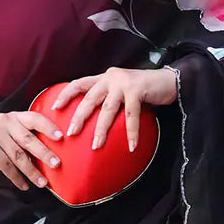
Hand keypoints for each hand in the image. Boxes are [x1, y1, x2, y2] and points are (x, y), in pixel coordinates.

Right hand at [0, 110, 62, 190]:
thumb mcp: (9, 134)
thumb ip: (26, 137)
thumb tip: (52, 154)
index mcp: (14, 117)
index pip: (35, 118)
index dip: (48, 126)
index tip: (61, 137)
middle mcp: (5, 122)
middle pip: (28, 139)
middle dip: (44, 153)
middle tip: (57, 164)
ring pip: (18, 156)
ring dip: (32, 171)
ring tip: (42, 183)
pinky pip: (6, 166)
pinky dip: (17, 178)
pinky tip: (24, 186)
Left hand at [52, 66, 176, 151]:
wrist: (169, 80)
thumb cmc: (144, 90)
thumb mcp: (121, 91)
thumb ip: (108, 99)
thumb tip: (94, 120)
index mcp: (104, 78)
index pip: (80, 83)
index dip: (66, 94)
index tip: (54, 108)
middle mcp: (111, 77)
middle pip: (90, 98)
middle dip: (79, 117)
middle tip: (70, 133)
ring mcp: (124, 83)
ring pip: (107, 109)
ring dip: (101, 129)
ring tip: (96, 145)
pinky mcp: (137, 90)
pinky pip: (131, 116)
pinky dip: (131, 133)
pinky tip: (131, 146)